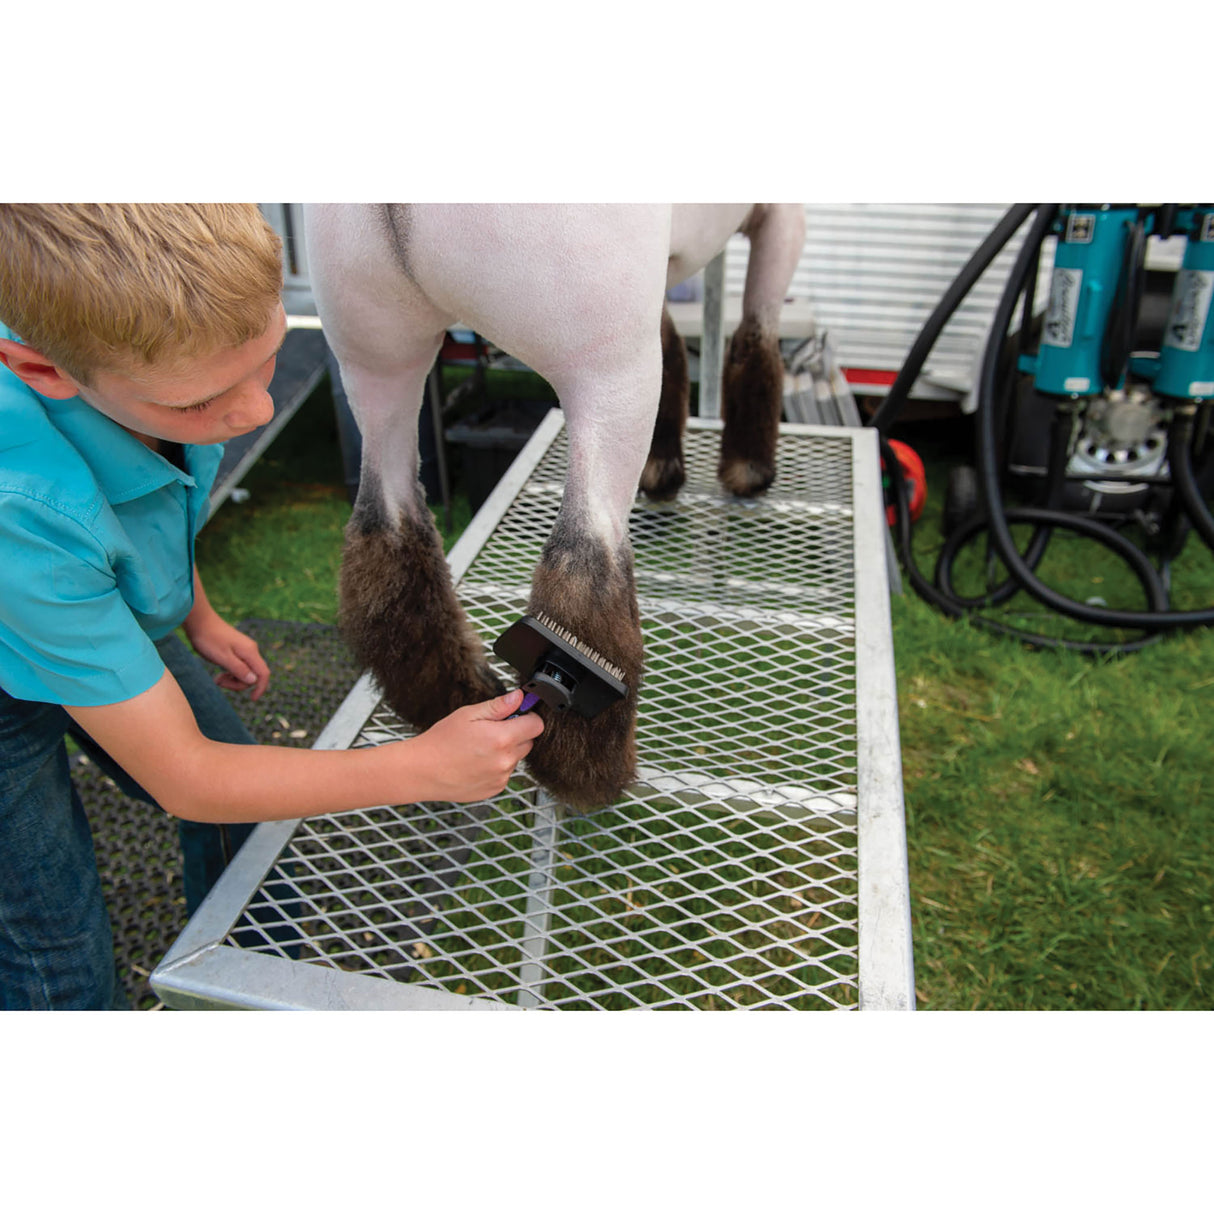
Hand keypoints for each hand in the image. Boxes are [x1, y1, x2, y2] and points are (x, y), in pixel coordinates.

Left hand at [184, 612, 270, 700]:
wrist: (199, 621)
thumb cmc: (209, 638)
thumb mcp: (222, 657)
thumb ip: (239, 670)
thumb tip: (253, 681)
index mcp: (250, 652)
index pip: (263, 674)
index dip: (260, 688)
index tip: (252, 699)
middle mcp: (250, 650)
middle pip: (253, 675)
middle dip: (238, 684)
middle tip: (219, 682)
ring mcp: (244, 650)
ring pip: (245, 672)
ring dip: (233, 679)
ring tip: (217, 679)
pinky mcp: (236, 650)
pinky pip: (239, 666)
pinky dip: (231, 673)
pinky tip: (219, 673)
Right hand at [408, 689, 543, 801]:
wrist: (422, 771)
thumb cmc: (441, 740)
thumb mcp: (468, 715)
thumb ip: (498, 706)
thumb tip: (519, 697)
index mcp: (502, 738)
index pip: (537, 725)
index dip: (528, 717)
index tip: (516, 715)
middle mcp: (505, 761)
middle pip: (528, 742)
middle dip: (516, 734)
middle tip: (491, 731)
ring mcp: (501, 778)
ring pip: (516, 758)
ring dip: (505, 752)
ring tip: (479, 749)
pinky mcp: (495, 789)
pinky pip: (505, 774)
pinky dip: (496, 767)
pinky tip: (476, 763)